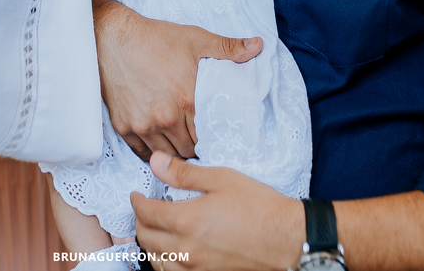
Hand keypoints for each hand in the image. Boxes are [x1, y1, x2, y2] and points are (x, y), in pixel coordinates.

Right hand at [93, 0, 262, 159]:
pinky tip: (159, 146)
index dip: (213, 139)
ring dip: (174, 152)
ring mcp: (142, 125)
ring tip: (181, 144)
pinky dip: (152, 153)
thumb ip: (228, 48)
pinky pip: (142, 153)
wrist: (111, 37)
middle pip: (188, 151)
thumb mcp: (195, 39)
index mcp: (187, 100)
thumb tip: (258, 46)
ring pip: (166, 156)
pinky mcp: (123, 126)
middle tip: (199, 141)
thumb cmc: (154, 38)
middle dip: (195, 148)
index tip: (215, 137)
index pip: (209, 137)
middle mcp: (165, 118)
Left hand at [131, 152, 304, 269]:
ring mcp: (197, 267)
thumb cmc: (259, 206)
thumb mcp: (221, 179)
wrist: (287, 239)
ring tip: (151, 230)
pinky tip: (168, 253)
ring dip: (148, 244)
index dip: (136, 202)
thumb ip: (183, 173)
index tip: (136, 195)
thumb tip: (155, 162)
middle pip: (146, 237)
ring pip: (156, 260)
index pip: (146, 213)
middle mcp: (187, 248)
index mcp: (187, 220)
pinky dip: (163, 263)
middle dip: (139, 221)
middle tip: (142, 209)